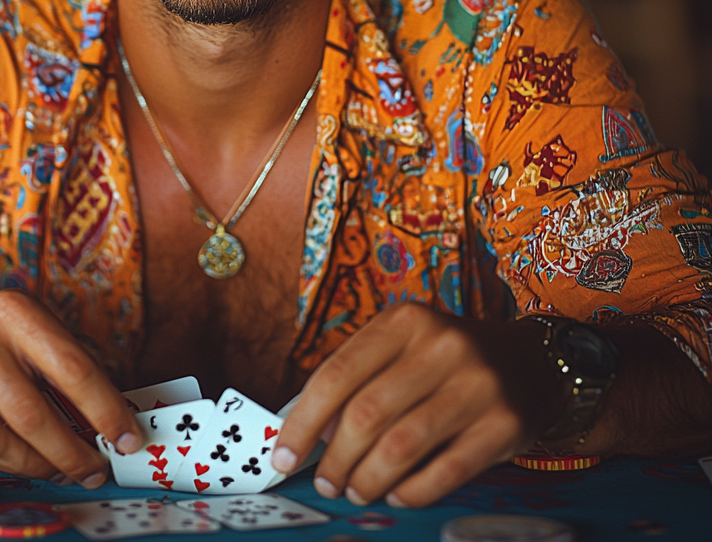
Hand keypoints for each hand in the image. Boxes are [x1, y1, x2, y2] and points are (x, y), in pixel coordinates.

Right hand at [0, 289, 141, 483]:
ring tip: (63, 469)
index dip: (105, 407)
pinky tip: (25, 461)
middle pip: (37, 412)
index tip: (127, 435)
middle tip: (96, 468)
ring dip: (41, 465)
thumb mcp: (17, 325)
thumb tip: (106, 410)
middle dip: (74, 451)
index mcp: (14, 310)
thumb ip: (57, 362)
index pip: (72, 365)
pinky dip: (7, 461)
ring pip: (3, 439)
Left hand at [270, 303, 561, 506]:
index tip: (284, 455)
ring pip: (401, 446)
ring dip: (367, 479)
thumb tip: (309, 432)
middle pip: (366, 414)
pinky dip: (411, 490)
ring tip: (355, 490)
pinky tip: (395, 491)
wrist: (528, 361)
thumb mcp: (401, 346)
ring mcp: (477, 384)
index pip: (337, 374)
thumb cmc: (444, 358)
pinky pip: (445, 471)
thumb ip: (358, 378)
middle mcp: (442, 345)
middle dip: (335, 459)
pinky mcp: (505, 424)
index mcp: (405, 320)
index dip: (303, 421)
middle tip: (327, 482)